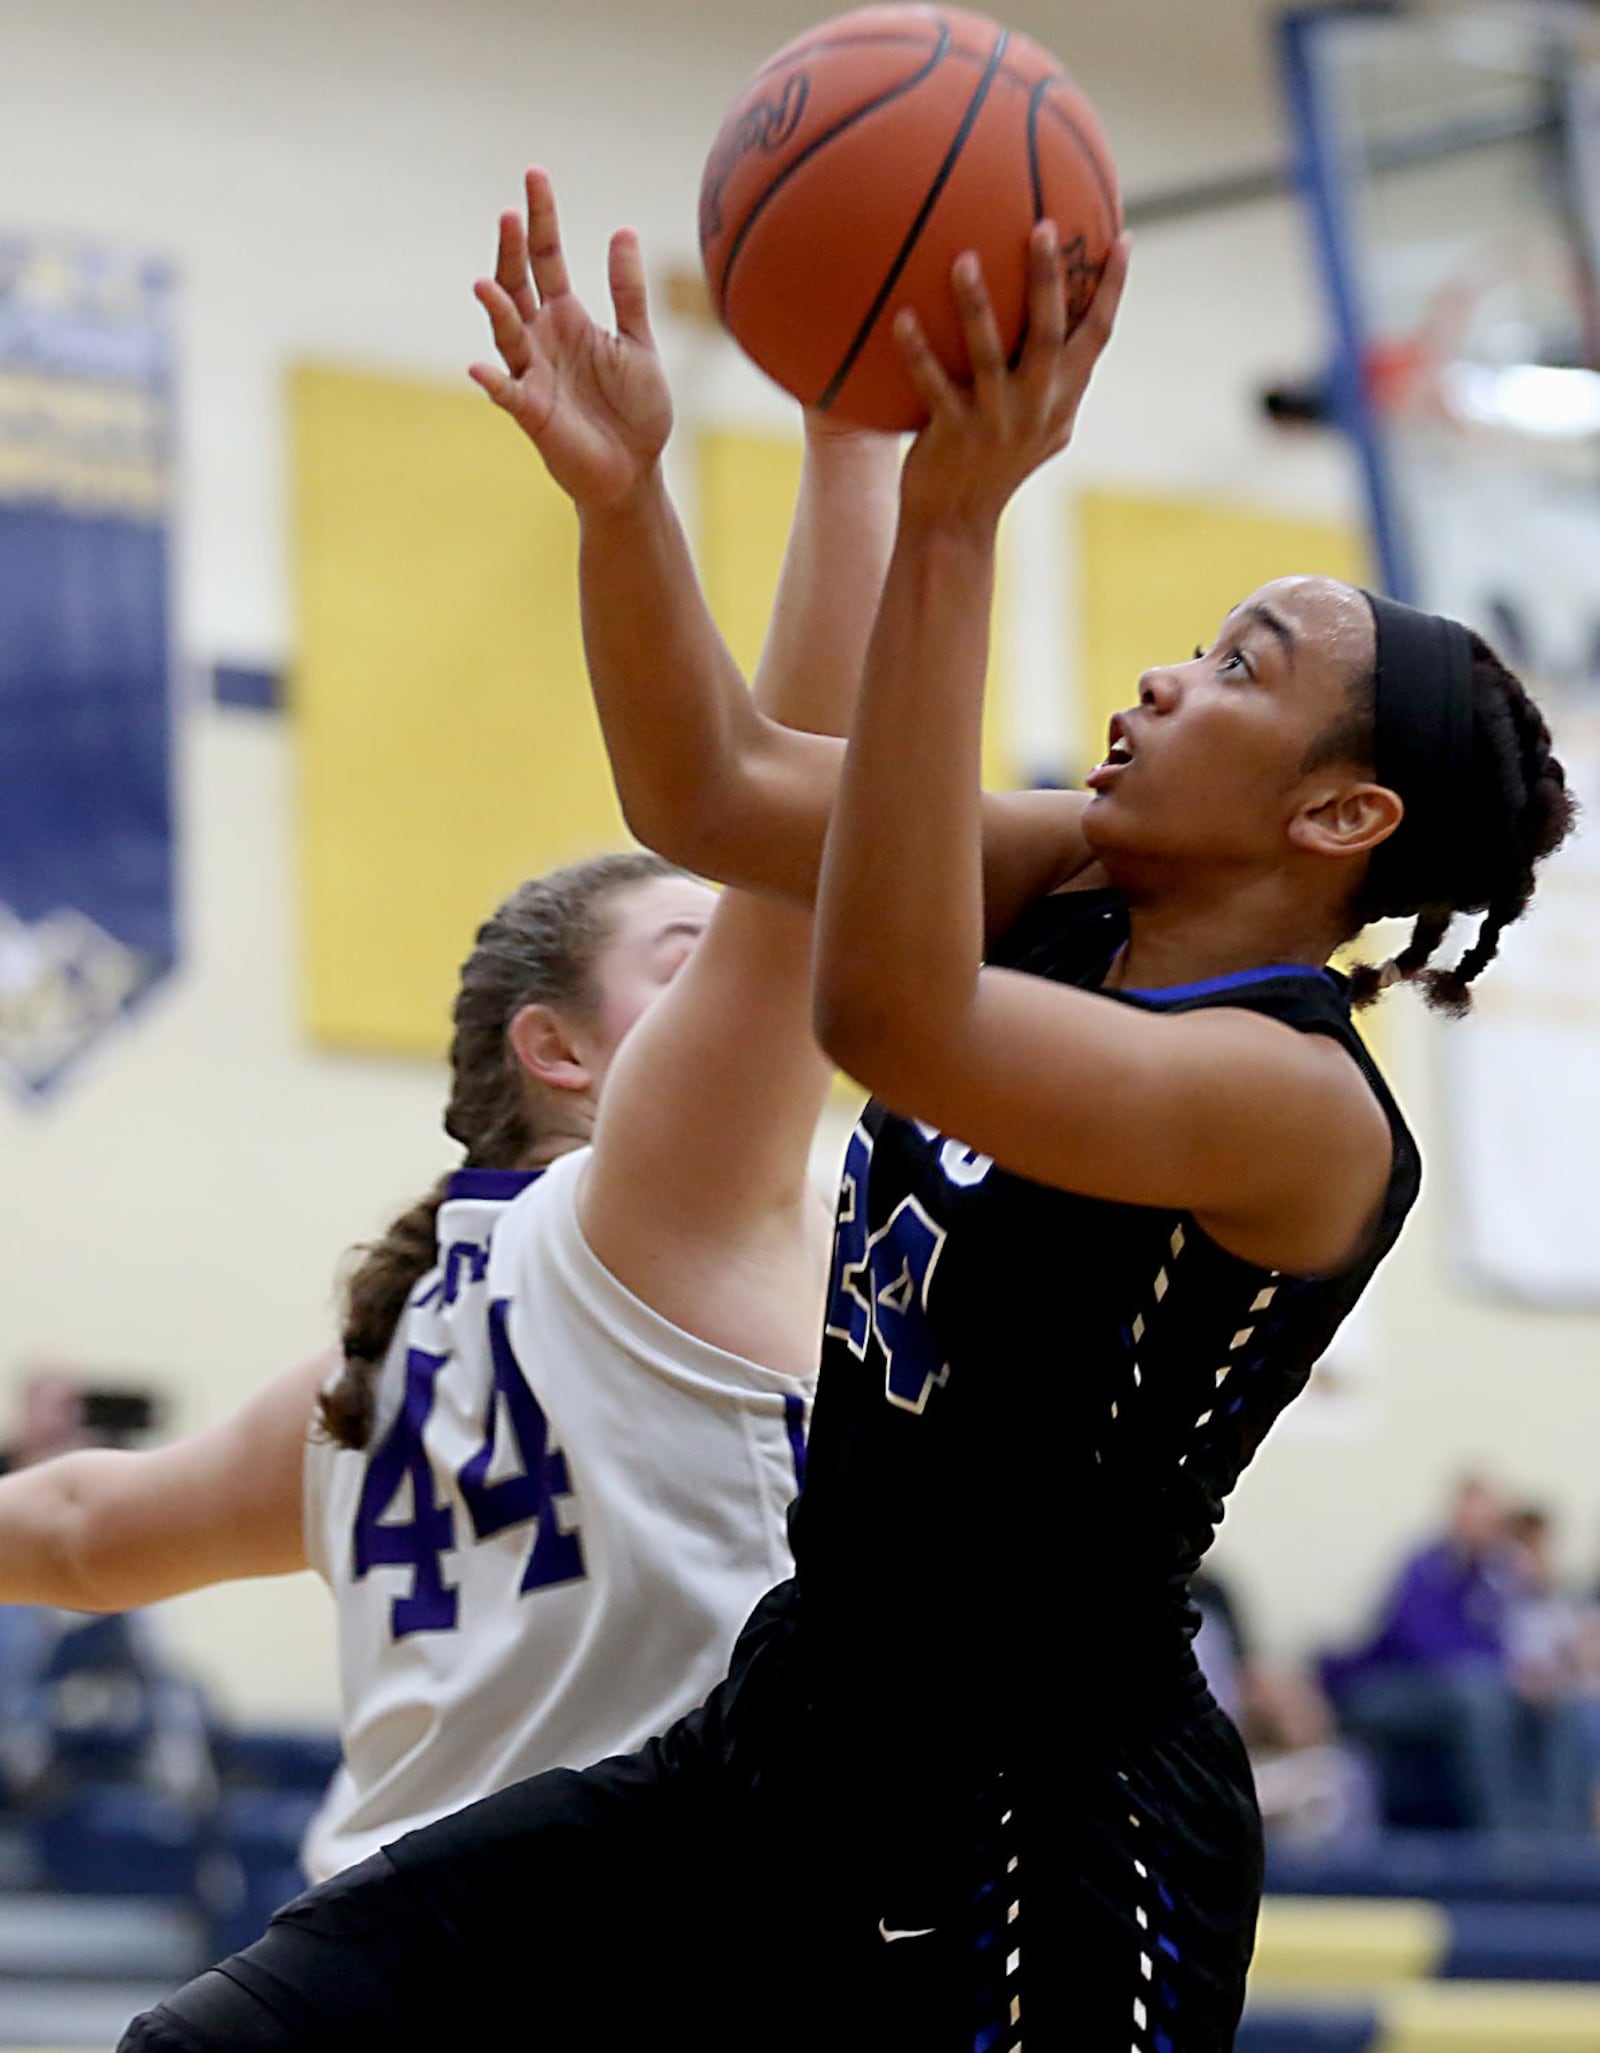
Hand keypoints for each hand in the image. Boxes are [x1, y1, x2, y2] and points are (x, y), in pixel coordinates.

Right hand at [470, 168, 673, 510]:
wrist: (634, 473)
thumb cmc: (636, 412)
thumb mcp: (638, 343)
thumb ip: (627, 292)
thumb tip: (622, 230)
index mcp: (568, 318)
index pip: (547, 258)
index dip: (541, 219)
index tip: (534, 175)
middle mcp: (543, 340)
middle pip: (519, 285)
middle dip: (513, 252)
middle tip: (510, 215)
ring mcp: (533, 375)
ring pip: (508, 334)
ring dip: (497, 310)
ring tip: (487, 282)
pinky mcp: (532, 414)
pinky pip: (509, 395)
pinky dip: (495, 383)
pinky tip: (482, 369)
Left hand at [895, 225, 1128, 533]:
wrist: (957, 522)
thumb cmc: (992, 464)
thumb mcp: (1037, 427)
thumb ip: (1051, 381)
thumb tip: (1062, 319)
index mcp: (1062, 398)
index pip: (1098, 336)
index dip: (1114, 289)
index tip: (1123, 237)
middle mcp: (1036, 408)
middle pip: (1052, 334)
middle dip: (1050, 280)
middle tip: (1043, 226)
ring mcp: (996, 422)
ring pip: (989, 355)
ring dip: (977, 305)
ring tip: (964, 258)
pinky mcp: (954, 435)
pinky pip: (934, 385)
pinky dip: (918, 351)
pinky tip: (901, 316)